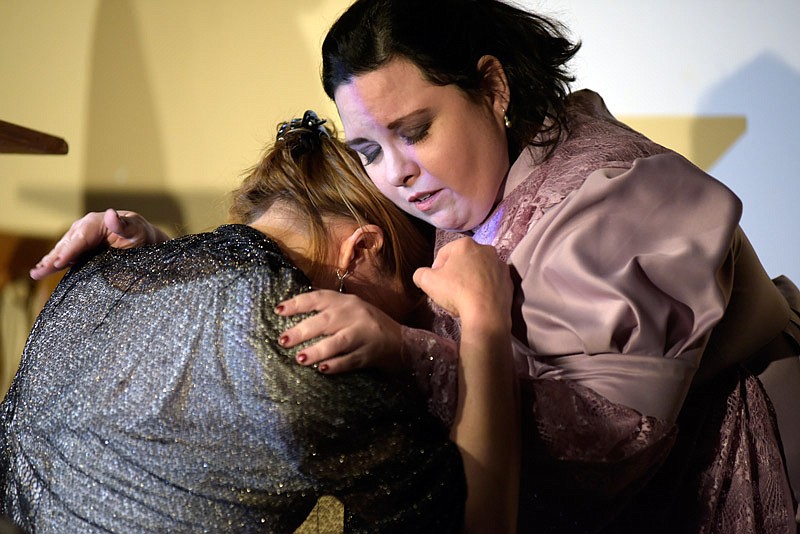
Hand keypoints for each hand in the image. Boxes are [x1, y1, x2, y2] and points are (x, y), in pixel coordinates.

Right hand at [30, 209, 168, 279]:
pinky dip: (53, 262)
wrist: (143, 239)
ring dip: (49, 262)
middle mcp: (84, 227)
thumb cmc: (140, 234)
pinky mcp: (81, 247)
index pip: (80, 238)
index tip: (60, 262)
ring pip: (62, 250)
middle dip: (53, 258)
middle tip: (40, 272)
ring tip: (36, 273)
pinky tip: (42, 270)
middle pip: (67, 245)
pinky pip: (65, 255)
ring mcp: (80, 237)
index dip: (69, 251)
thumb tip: (111, 214)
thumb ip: (123, 225)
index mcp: (96, 222)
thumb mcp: (136, 230)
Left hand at [275, 290, 404, 373]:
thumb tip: (294, 318)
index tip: (278, 310)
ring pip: (339, 341)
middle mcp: (356, 315)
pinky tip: (322, 369)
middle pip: (326, 320)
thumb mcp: (351, 311)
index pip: (319, 298)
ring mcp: (365, 334)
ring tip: (300, 358)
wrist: (404, 343)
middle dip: (303, 330)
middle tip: (283, 340)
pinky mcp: (372, 354)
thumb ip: (329, 311)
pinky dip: (336, 365)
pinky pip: (351, 360)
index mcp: (347, 302)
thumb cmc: (369, 327)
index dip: (298, 303)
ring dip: (318, 350)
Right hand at [413, 237, 512, 324]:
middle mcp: (486, 249)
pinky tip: (478, 302)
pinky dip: (485, 289)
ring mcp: (500, 265)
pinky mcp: (509, 281)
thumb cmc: (456, 292)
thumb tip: (422, 275)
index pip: (444, 254)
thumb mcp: (427, 281)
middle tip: (450, 290)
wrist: (486, 314)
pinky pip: (492, 283)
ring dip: (471, 280)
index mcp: (465, 244)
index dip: (436, 269)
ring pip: (479, 271)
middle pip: (464, 261)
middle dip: (456, 273)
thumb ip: (420, 274)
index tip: (436, 283)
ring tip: (465, 297)